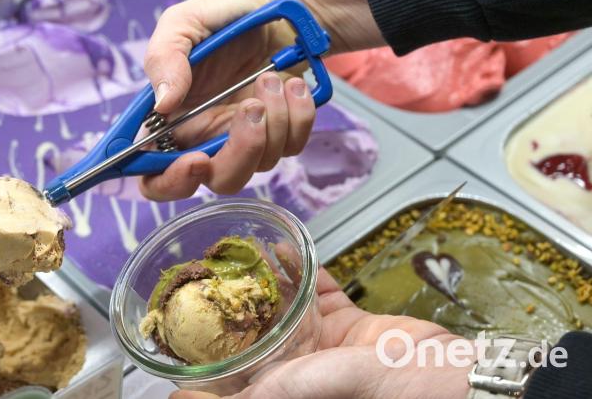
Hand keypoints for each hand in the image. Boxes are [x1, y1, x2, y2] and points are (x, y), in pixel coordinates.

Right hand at [139, 0, 384, 199]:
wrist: (276, 8)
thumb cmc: (222, 16)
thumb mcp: (183, 24)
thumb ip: (164, 59)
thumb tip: (162, 104)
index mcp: (170, 121)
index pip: (155, 174)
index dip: (169, 181)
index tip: (195, 161)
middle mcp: (205, 137)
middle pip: (216, 179)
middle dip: (239, 153)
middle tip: (251, 109)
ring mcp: (244, 139)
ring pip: (259, 165)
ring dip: (273, 119)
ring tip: (271, 76)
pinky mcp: (280, 134)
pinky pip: (291, 145)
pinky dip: (297, 114)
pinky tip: (291, 83)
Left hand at [172, 269, 469, 398]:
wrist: (447, 378)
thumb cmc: (385, 393)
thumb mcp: (310, 387)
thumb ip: (266, 386)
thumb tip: (199, 397)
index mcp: (283, 387)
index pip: (236, 369)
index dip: (210, 349)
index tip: (185, 321)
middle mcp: (297, 367)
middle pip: (255, 332)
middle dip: (233, 303)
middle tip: (209, 271)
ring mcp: (322, 343)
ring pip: (284, 304)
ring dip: (264, 279)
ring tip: (240, 252)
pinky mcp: (348, 321)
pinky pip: (318, 290)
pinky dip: (301, 269)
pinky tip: (281, 248)